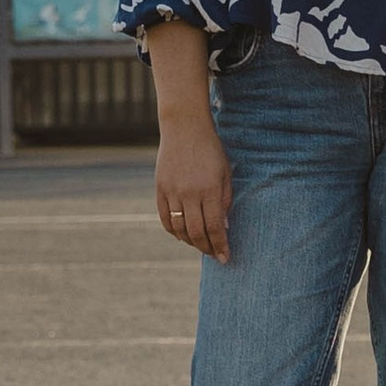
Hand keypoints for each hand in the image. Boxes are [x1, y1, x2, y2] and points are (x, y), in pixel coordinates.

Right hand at [154, 116, 232, 261]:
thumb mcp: (225, 172)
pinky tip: (182, 235)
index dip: (220, 246)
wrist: (184, 127)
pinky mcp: (160, 188)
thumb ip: (225, 200)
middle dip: (207, 248)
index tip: (225, 258)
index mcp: (209, 189)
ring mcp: (172, 191)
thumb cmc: (210, 149)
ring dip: (191, 242)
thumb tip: (223, 229)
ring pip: (179, 229)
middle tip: (214, 255)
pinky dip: (173, 231)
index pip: (215, 228)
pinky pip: (165, 218)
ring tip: (200, 244)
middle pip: (196, 233)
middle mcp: (189, 193)